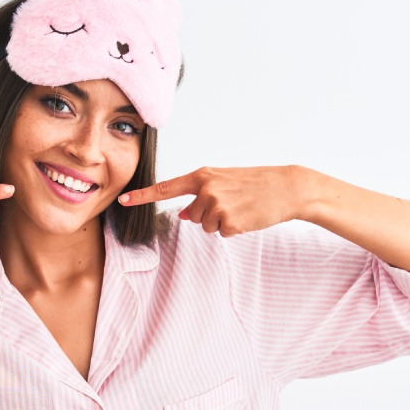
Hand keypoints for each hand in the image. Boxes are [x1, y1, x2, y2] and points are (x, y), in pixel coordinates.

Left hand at [119, 165, 304, 236]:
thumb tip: (182, 214)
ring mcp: (217, 205)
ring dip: (222, 222)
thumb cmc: (256, 183)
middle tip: (233, 203)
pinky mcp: (229, 221)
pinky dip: (234, 229)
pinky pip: (222, 234)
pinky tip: (247, 216)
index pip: (165, 188)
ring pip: (206, 227)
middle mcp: (206, 189)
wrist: (287, 187)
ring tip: (241, 208)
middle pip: (192, 217)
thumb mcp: (224, 182)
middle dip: (210, 215)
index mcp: (202, 176)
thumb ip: (200, 195)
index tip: (122, 200)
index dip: (143, 196)